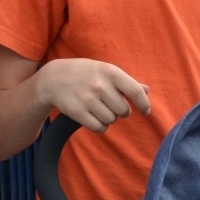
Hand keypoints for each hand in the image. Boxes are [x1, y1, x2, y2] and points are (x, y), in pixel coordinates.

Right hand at [34, 59, 149, 131]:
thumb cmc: (84, 74)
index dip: (143, 104)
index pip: (135, 91)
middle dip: (119, 111)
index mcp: (110, 72)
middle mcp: (100, 85)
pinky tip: (92, 117)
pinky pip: (99, 128)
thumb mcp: (104, 70)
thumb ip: (126, 81)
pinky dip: (99, 126)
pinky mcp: (78, 112)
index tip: (145, 111)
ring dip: (108, 118)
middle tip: (109, 104)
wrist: (53, 78)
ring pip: (111, 120)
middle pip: (124, 111)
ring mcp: (88, 99)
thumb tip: (146, 90)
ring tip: (97, 108)